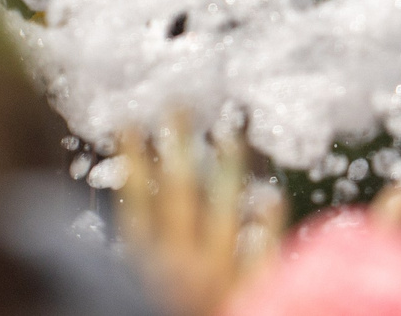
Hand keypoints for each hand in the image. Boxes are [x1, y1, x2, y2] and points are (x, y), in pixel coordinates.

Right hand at [115, 116, 284, 315]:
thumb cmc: (149, 307)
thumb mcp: (132, 291)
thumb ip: (139, 254)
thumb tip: (138, 214)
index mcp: (143, 268)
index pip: (136, 202)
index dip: (133, 162)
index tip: (130, 124)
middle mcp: (176, 269)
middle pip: (178, 196)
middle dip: (176, 148)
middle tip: (178, 105)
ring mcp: (211, 282)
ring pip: (219, 217)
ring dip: (225, 172)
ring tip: (232, 132)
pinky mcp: (239, 298)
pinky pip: (255, 261)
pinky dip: (262, 229)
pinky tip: (271, 197)